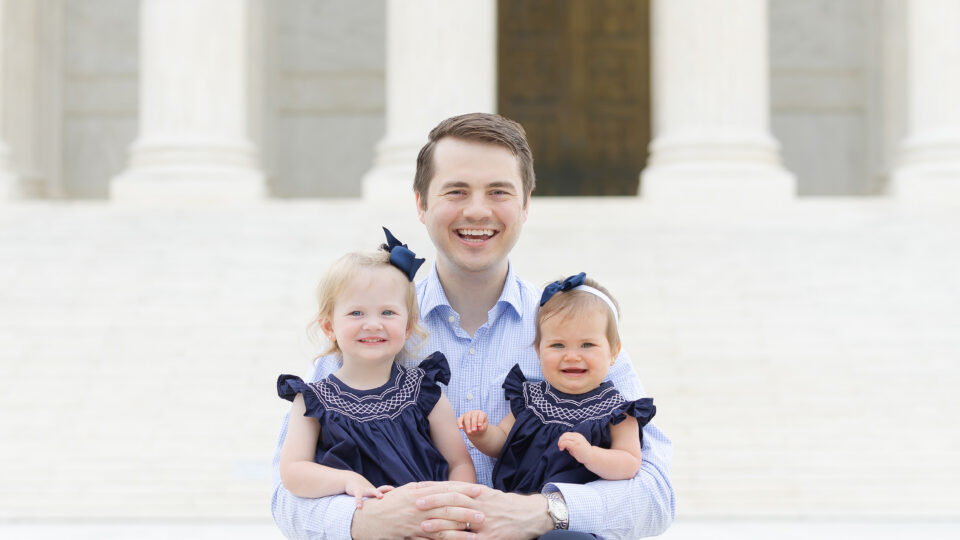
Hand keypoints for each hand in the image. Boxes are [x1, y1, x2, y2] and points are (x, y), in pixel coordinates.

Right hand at [344, 473, 393, 508]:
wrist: (351, 480)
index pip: (385, 490)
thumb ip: (377, 502)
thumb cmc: (363, 491)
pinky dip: (358, 501)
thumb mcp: (370, 495)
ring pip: (371, 490)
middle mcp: (371, 490)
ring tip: (381, 496)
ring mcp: (365, 489)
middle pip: (381, 489)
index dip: (391, 490)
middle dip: (387, 489)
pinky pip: (358, 496)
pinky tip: (359, 507)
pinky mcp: (357, 490)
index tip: (399, 492)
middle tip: (393, 489)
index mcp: (375, 491)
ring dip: (377, 492)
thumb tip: (384, 513)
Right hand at [352, 481, 482, 539]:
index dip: (463, 490)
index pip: (445, 490)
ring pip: (442, 527)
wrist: (368, 520)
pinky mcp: (412, 537)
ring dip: (460, 531)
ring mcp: (415, 523)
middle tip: (483, 514)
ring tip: (476, 533)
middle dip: (467, 511)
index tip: (479, 490)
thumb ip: (425, 489)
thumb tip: (443, 486)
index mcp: (418, 493)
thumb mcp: (406, 491)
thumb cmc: (389, 504)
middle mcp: (418, 507)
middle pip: (447, 509)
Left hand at [421, 485, 552, 538]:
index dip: (434, 488)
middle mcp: (481, 503)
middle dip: (434, 501)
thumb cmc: (505, 505)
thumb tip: (446, 491)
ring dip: (441, 523)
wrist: (531, 515)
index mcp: (479, 492)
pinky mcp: (492, 537)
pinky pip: (471, 539)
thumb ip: (469, 493)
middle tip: (415, 503)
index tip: (418, 488)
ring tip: (424, 525)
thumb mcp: (488, 494)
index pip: (452, 487)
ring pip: (460, 519)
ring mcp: (486, 521)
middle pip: (454, 500)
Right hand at [457, 410, 487, 435]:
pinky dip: (459, 423)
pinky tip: (460, 428)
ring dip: (467, 425)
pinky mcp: (461, 418)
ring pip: (466, 417)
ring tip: (469, 432)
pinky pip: (459, 419)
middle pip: (473, 416)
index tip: (479, 425)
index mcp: (481, 413)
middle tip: (474, 430)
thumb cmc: (480, 427)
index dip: (480, 420)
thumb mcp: (483, 427)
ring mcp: (467, 414)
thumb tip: (479, 428)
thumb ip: (482, 427)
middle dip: (473, 424)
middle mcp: (474, 412)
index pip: (480, 415)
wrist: (476, 429)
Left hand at [557, 431, 592, 463]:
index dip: (562, 438)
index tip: (561, 444)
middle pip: (564, 435)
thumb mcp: (576, 445)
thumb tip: (562, 443)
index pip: (566, 434)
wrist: (591, 456)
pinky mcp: (575, 445)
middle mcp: (577, 436)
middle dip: (560, 440)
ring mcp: (576, 440)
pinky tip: (562, 449)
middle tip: (559, 446)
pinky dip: (561, 445)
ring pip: (564, 438)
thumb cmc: (583, 452)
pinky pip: (565, 442)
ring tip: (561, 448)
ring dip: (560, 443)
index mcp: (578, 435)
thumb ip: (570, 443)